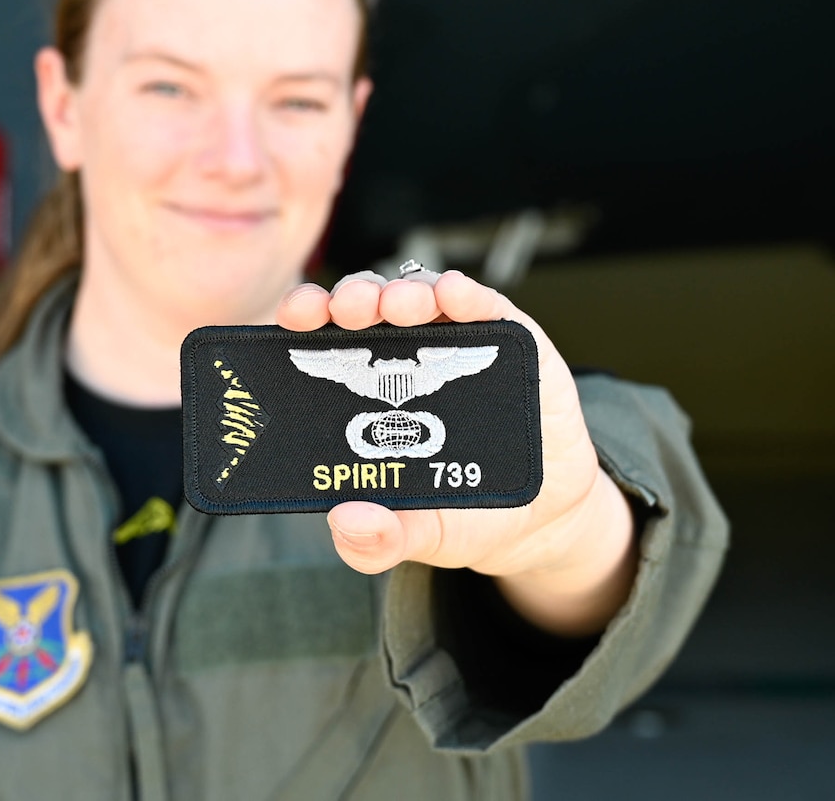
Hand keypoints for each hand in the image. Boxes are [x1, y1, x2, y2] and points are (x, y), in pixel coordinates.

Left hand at [278, 268, 636, 636]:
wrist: (541, 519)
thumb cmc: (463, 515)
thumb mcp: (417, 536)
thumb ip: (378, 541)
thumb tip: (345, 522)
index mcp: (365, 391)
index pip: (323, 339)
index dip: (306, 318)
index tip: (292, 319)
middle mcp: (404, 356)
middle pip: (368, 307)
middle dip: (351, 299)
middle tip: (346, 311)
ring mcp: (456, 344)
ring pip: (420, 297)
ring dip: (403, 293)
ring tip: (397, 306)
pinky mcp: (510, 342)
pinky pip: (485, 307)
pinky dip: (466, 294)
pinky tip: (451, 293)